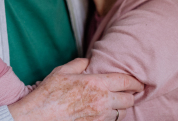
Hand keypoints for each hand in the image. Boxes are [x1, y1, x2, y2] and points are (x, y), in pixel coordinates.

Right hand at [9, 58, 143, 120]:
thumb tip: (88, 61)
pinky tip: (105, 112)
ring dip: (121, 108)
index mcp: (96, 84)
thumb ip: (79, 64)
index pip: (125, 82)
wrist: (39, 117)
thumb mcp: (62, 71)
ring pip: (122, 114)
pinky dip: (112, 117)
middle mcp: (102, 101)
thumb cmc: (49, 93)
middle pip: (129, 100)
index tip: (139, 82)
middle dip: (130, 95)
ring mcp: (99, 117)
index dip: (135, 82)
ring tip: (116, 102)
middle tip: (128, 92)